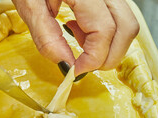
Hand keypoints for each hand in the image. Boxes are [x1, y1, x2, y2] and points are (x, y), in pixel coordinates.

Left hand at [12, 0, 138, 75]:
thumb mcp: (30, 6)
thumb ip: (46, 37)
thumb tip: (67, 65)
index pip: (105, 30)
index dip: (94, 58)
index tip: (76, 71)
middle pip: (127, 28)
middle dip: (109, 57)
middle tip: (84, 65)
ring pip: (127, 24)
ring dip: (109, 46)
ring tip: (81, 43)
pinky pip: (119, 17)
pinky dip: (106, 34)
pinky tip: (82, 30)